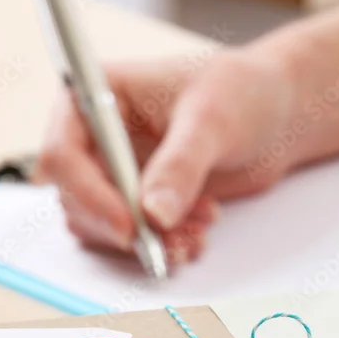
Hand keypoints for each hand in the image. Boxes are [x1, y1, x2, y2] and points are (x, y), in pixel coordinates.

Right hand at [38, 49, 299, 263]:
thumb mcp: (211, 120)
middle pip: (75, 198)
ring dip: (145, 241)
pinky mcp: (137, 199)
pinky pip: (130, 236)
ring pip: (101, 225)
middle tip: (171, 240)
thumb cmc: (240, 91)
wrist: (274, 114)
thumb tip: (153, 214)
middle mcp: (96, 135)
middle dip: (125, 227)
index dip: (89, 194)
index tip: (130, 225)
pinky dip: (160, 246)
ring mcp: (114, 170)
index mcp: (97, 94)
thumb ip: (181, 165)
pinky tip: (196, 237)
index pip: (63, 152)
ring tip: (194, 236)